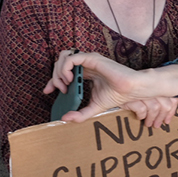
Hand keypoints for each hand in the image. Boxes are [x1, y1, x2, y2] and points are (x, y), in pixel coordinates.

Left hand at [44, 50, 177, 127]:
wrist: (130, 90)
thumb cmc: (116, 95)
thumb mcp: (93, 108)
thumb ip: (80, 114)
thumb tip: (64, 119)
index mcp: (86, 73)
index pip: (64, 71)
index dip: (53, 81)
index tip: (48, 91)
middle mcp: (86, 64)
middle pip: (61, 63)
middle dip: (54, 77)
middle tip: (59, 90)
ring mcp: (88, 60)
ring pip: (64, 57)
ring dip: (59, 71)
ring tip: (64, 84)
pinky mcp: (92, 58)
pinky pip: (72, 58)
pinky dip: (66, 68)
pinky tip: (69, 80)